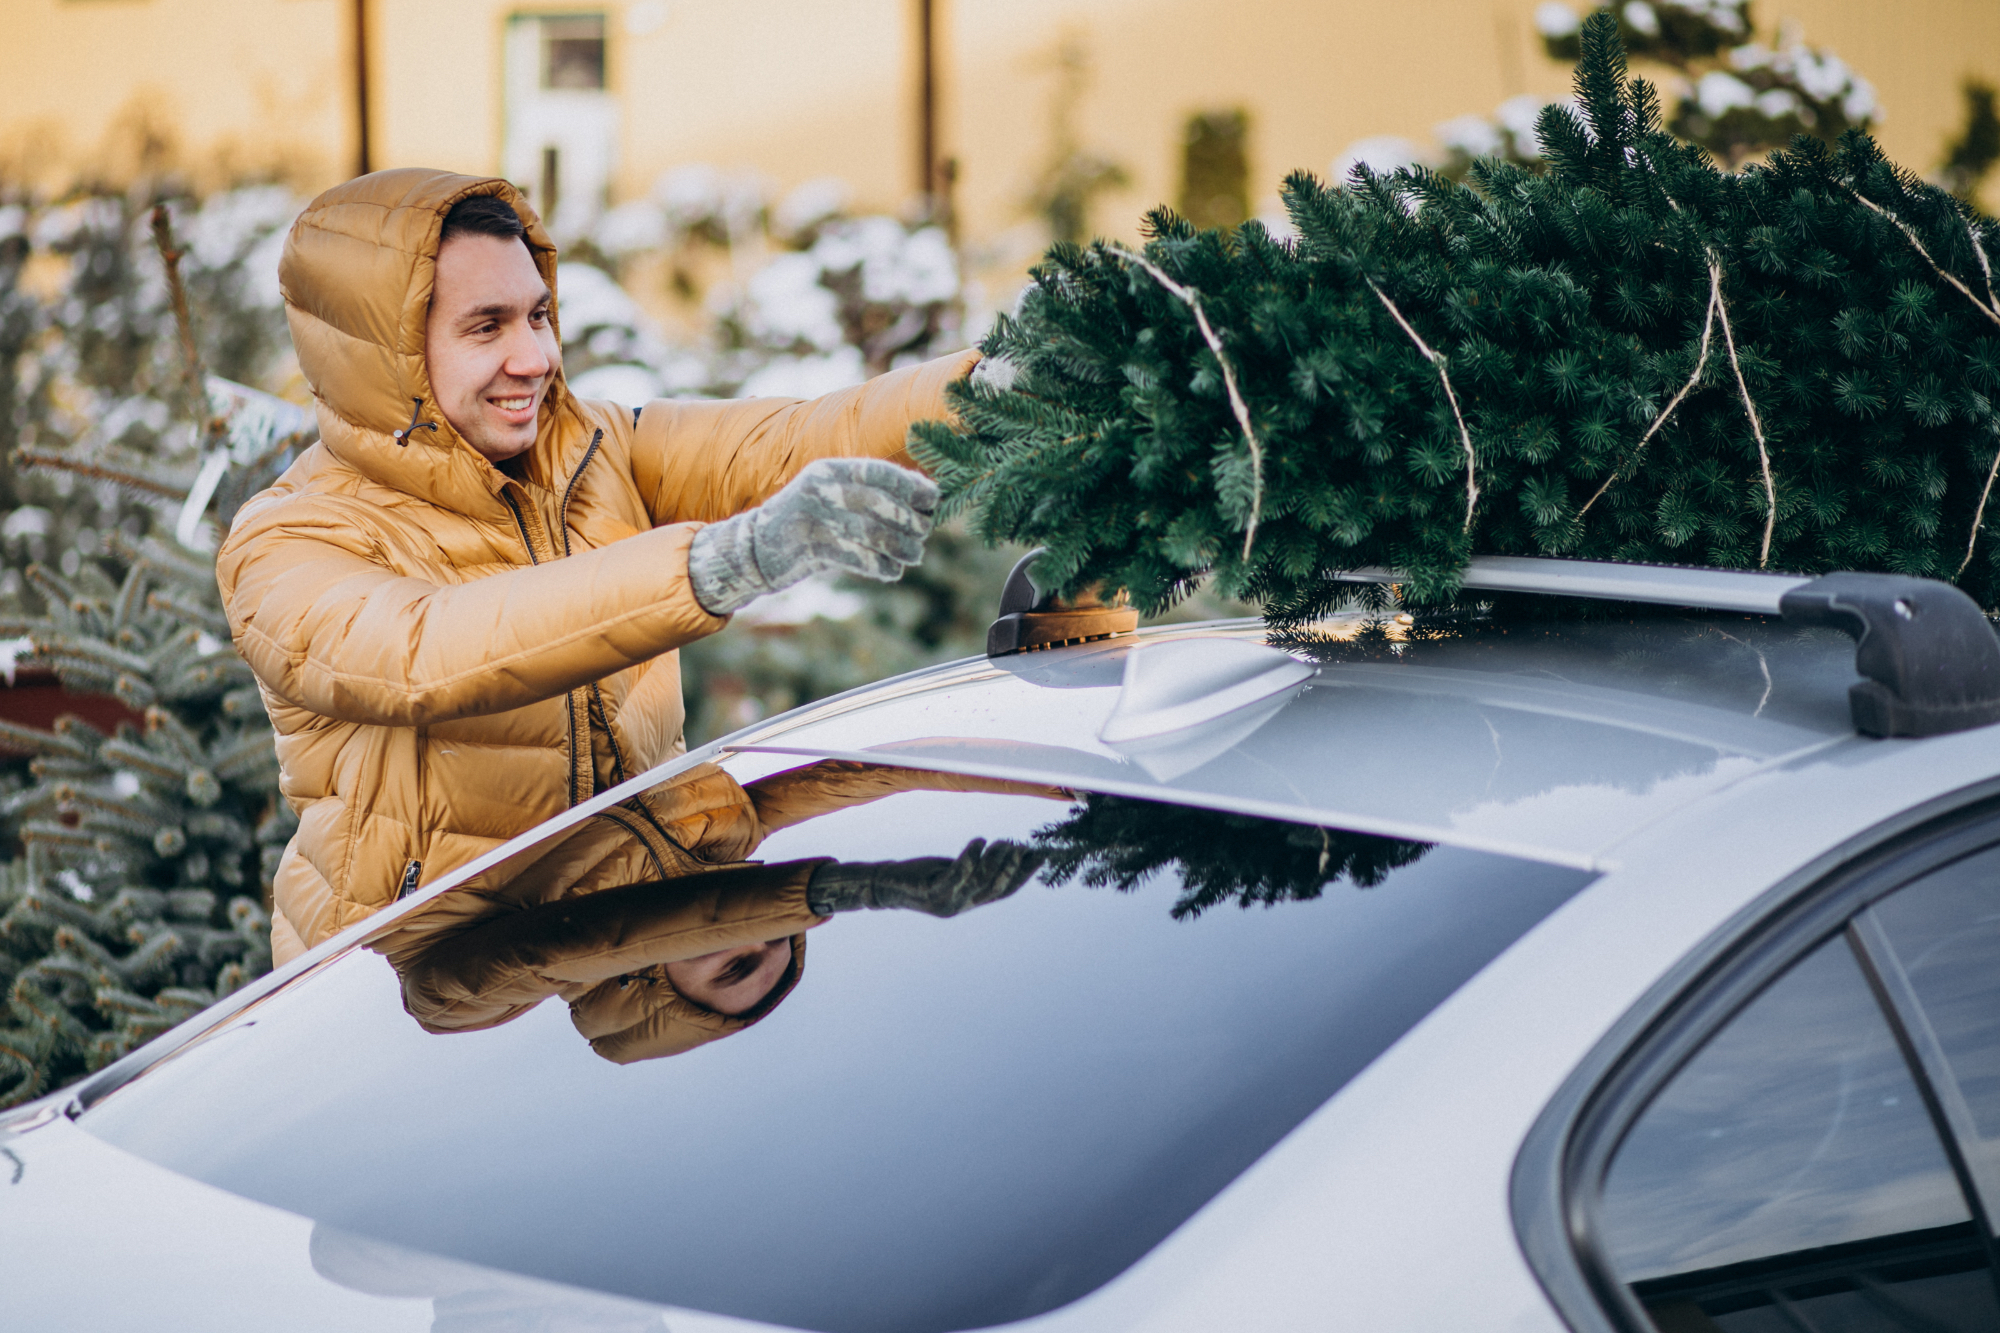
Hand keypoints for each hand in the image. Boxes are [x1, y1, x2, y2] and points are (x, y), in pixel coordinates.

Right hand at [688, 458, 938, 615]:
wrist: (755, 549)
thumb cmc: (808, 521)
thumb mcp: (831, 495)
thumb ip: (868, 492)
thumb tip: (924, 493)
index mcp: (830, 469)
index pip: (878, 471)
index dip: (910, 484)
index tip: (933, 498)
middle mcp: (821, 489)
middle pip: (879, 503)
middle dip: (909, 519)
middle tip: (924, 533)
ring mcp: (813, 518)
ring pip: (872, 533)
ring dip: (900, 546)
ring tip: (914, 555)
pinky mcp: (810, 549)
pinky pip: (857, 557)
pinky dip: (880, 566)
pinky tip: (892, 571)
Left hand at [806, 838, 1045, 917]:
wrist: (885, 886)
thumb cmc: (921, 876)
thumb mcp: (953, 872)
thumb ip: (977, 868)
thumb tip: (1005, 850)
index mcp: (970, 902)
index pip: (1005, 890)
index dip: (1025, 874)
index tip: (1043, 855)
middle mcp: (962, 905)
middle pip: (996, 887)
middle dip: (1014, 867)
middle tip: (1024, 846)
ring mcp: (947, 901)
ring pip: (980, 881)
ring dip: (996, 860)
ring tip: (1004, 841)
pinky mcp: (932, 892)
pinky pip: (957, 874)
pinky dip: (971, 857)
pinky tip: (979, 841)